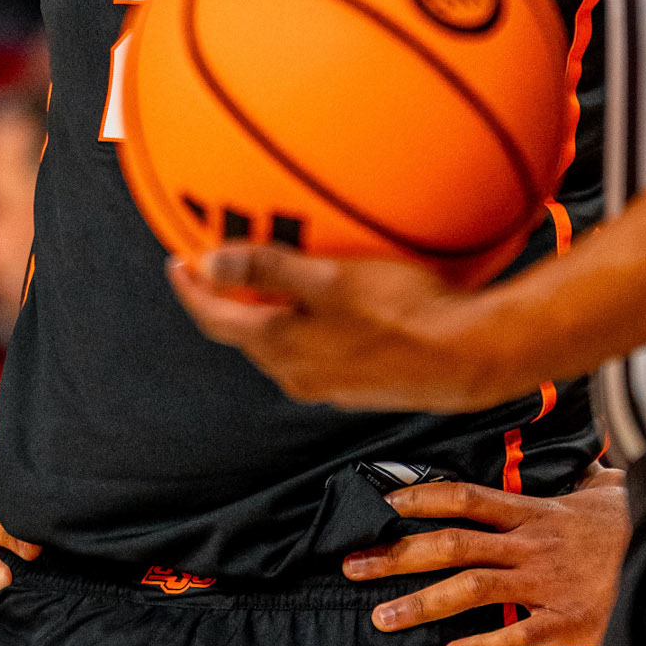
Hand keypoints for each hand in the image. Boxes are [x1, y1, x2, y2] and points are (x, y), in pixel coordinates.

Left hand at [166, 247, 513, 411]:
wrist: (469, 356)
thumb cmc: (404, 314)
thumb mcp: (329, 281)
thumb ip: (267, 271)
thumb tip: (208, 264)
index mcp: (281, 348)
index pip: (215, 320)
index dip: (191, 289)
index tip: (177, 262)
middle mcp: (298, 373)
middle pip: (244, 334)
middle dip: (224, 299)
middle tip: (215, 263)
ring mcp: (329, 383)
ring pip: (280, 343)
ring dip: (265, 311)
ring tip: (267, 278)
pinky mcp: (358, 382)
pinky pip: (314, 348)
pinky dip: (303, 321)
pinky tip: (326, 302)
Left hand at [341, 469, 630, 645]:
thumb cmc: (633, 526)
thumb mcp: (602, 489)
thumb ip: (576, 474)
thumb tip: (574, 456)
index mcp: (533, 512)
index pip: (466, 496)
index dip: (422, 496)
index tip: (383, 502)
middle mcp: (529, 544)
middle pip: (452, 543)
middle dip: (398, 554)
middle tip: (353, 567)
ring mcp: (544, 583)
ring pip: (472, 588)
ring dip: (422, 603)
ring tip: (382, 617)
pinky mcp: (566, 622)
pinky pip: (517, 636)